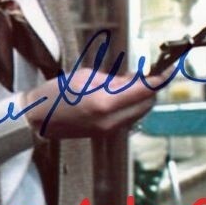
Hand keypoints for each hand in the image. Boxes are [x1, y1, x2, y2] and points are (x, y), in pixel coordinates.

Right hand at [21, 68, 163, 139]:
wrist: (37, 119)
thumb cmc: (56, 92)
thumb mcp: (85, 77)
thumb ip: (114, 80)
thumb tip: (135, 79)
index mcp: (104, 102)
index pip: (143, 91)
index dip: (158, 80)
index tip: (168, 70)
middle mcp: (112, 120)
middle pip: (146, 104)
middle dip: (150, 89)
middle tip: (146, 73)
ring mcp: (110, 130)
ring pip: (140, 113)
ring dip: (141, 98)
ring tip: (131, 82)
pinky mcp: (107, 134)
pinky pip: (129, 119)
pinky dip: (131, 106)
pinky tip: (121, 96)